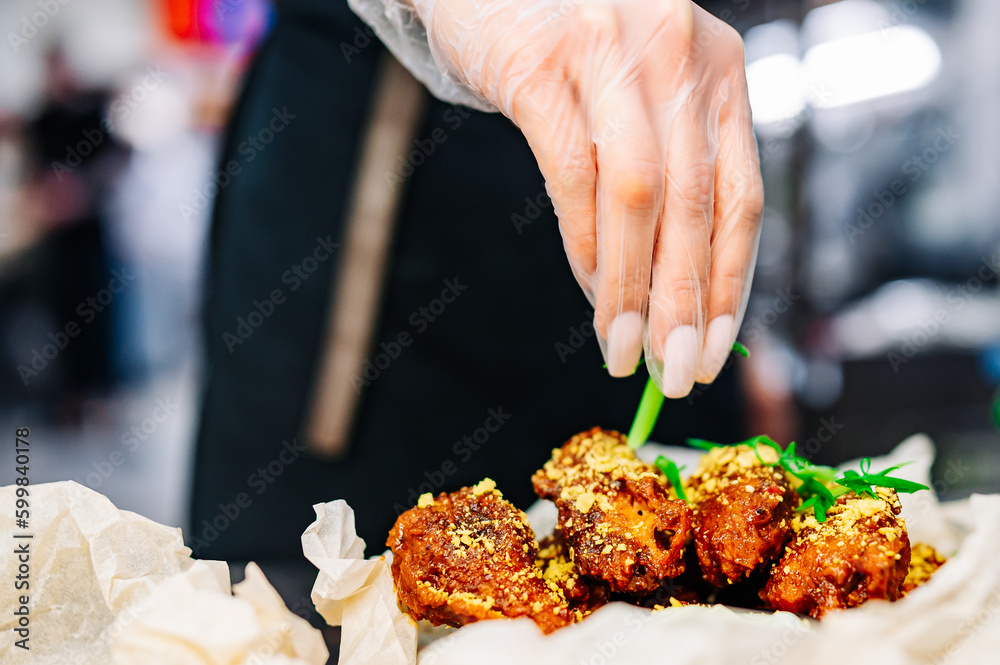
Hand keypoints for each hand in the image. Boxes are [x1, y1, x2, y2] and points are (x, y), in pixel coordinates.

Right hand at [412, 0, 763, 395]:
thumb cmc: (574, 53)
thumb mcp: (645, 101)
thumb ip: (668, 176)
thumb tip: (675, 295)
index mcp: (719, 70)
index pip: (741, 198)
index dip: (731, 285)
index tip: (715, 351)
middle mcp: (679, 53)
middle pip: (695, 205)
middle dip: (687, 304)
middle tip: (676, 375)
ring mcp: (611, 52)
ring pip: (636, 196)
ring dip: (631, 288)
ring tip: (623, 351)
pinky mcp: (542, 64)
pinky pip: (572, 174)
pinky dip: (581, 244)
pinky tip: (586, 290)